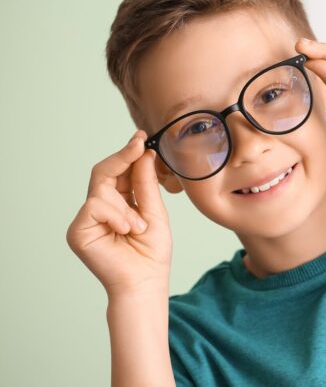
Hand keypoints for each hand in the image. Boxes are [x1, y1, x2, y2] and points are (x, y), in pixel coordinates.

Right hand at [67, 130, 171, 297]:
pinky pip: (95, 206)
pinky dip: (117, 215)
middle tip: (139, 144)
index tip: (141, 137)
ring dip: (127, 205)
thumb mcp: (155, 212)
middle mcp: (99, 209)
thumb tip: (144, 153)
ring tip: (139, 226)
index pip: (118, 172)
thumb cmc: (151, 253)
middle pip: (104, 172)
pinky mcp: (77, 232)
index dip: (128, 153)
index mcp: (117, 204)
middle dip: (123, 157)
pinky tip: (128, 230)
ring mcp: (86, 220)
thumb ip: (146, 184)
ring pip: (102, 189)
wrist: (145, 281)